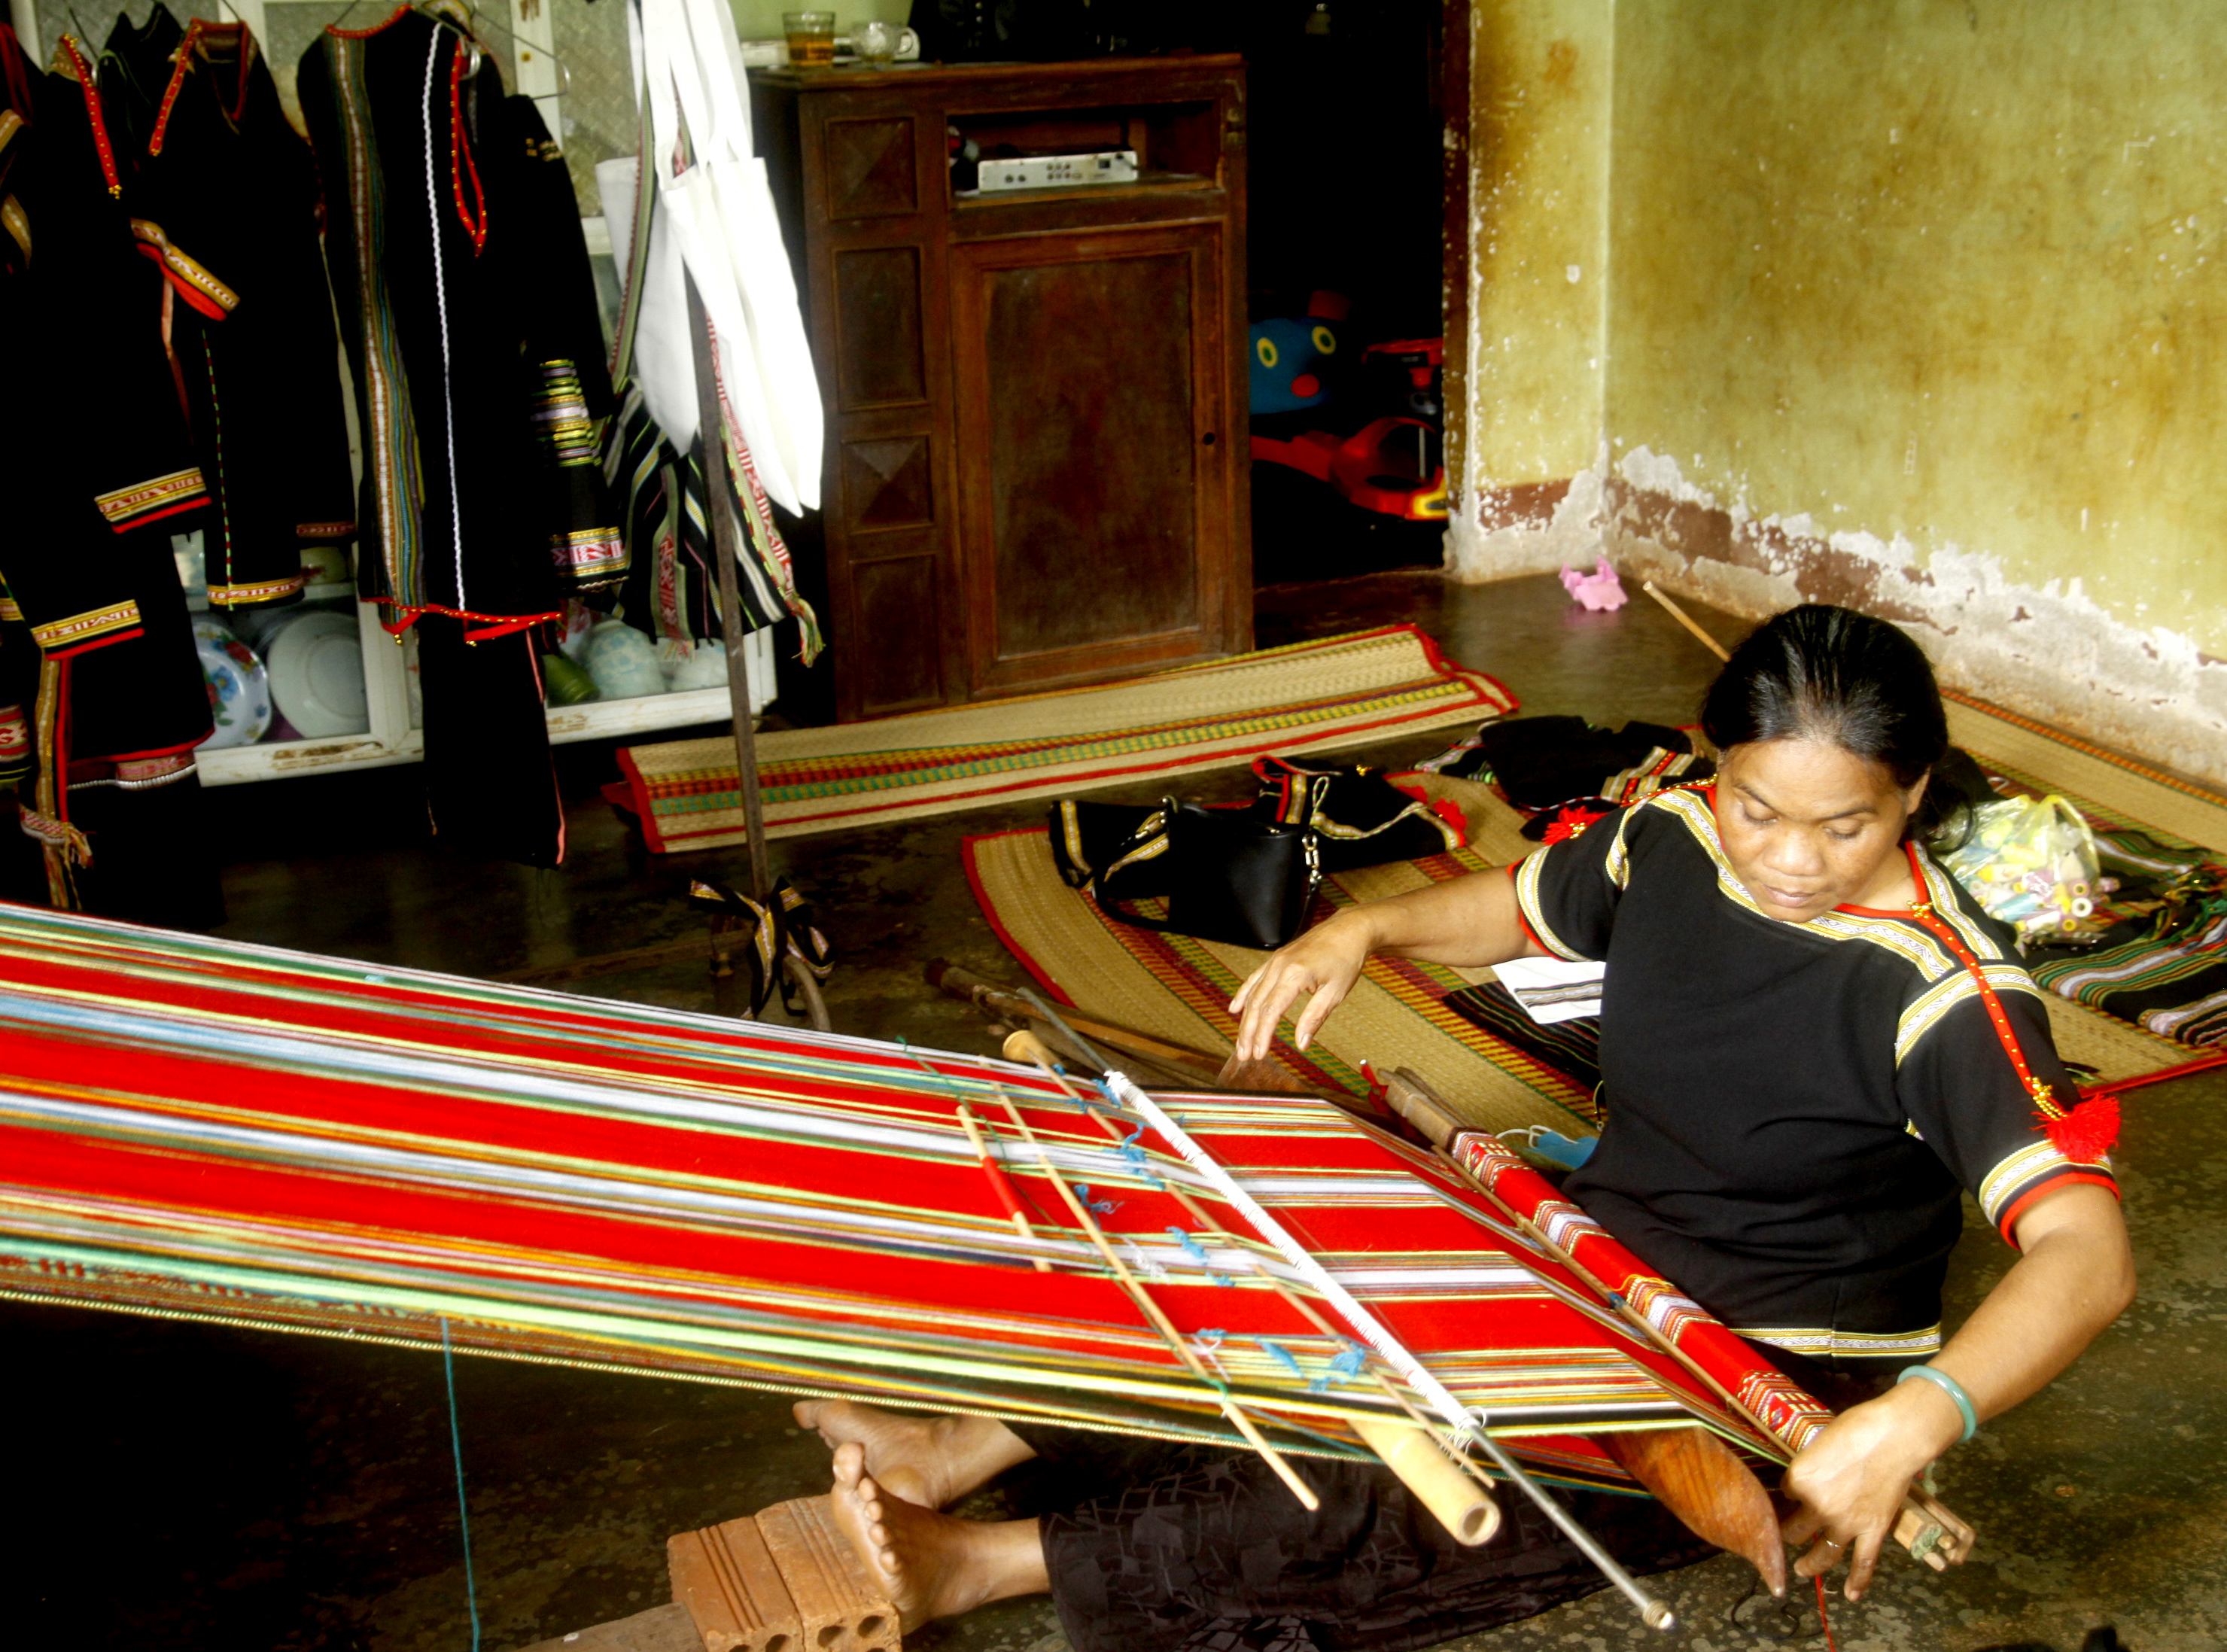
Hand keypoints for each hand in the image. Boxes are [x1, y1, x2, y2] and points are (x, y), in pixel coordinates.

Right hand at [1227, 910, 1374, 1060]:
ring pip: (1253, 994)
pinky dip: (1243, 995)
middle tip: (1244, 1055)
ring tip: (1241, 1042)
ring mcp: (1276, 960)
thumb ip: (1314, 1018)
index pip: (1271, 1011)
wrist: (1350, 930)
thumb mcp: (1335, 992)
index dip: (1263, 1034)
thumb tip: (1302, 1044)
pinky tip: (1235, 1009)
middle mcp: (1280, 966)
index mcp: (1295, 974)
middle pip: (1257, 1005)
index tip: (1259, 1054)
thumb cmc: (1346, 959)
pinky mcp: (1277, 958)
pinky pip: (1255, 979)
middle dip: (1248, 1032)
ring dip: (1245, 1020)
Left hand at [1778, 1381, 1962, 1599]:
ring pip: (1823, 1554)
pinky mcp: (1872, 1531)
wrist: (1893, 1437)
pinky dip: (1858, 1582)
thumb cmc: (1856, 1429)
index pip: (1785, 1494)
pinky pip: (1863, 1563)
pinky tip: (1851, 1595)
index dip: (1790, 1493)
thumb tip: (1810, 1475)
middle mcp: (1817, 1507)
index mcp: (1799, 1480)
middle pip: (1795, 1530)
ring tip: (1802, 1569)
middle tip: (1789, 1535)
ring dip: (1810, 1565)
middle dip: (1790, 1533)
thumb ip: (1811, 1467)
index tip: (1792, 1493)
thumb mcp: (1819, 1443)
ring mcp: (1846, 1523)